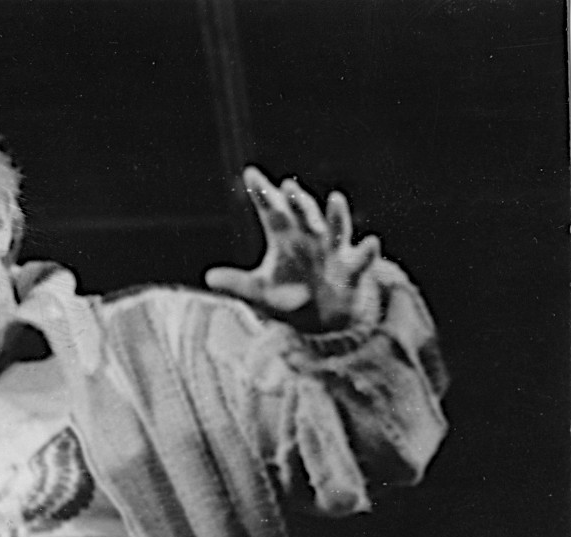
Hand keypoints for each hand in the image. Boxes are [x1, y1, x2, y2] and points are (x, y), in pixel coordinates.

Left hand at [205, 166, 380, 326]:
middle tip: (287, 186)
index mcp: (286, 240)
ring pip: (335, 229)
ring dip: (335, 216)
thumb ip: (237, 284)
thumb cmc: (289, 298)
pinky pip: (361, 259)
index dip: (262, 194)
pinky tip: (371, 242)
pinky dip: (367, 252)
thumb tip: (209, 277)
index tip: (250, 173)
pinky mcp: (352, 270)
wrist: (323, 318)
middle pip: (303, 216)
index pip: (272, 212)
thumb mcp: (259, 294)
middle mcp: (310, 240)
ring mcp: (334, 252)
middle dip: (297, 202)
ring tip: (335, 199)